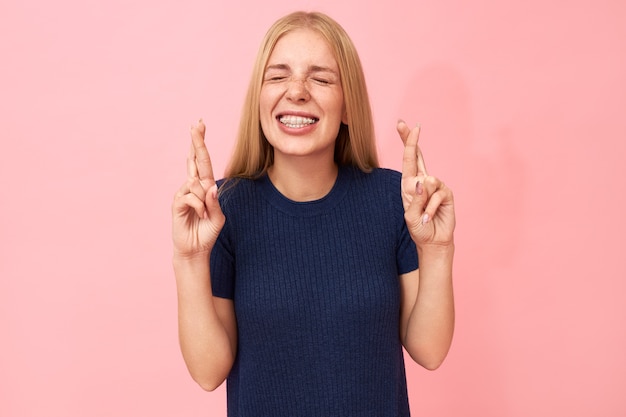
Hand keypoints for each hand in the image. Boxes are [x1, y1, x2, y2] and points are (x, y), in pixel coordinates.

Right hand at [172, 120, 224, 257]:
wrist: (195, 250)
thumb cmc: (207, 232)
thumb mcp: (218, 217)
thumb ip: (215, 202)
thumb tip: (210, 185)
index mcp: (205, 186)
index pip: (203, 161)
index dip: (201, 143)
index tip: (200, 125)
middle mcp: (193, 186)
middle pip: (195, 160)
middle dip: (197, 141)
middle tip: (197, 123)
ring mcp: (183, 193)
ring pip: (197, 183)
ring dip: (205, 200)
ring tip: (204, 215)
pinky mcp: (177, 203)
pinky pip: (191, 196)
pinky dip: (200, 206)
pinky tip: (200, 215)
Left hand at [397, 120, 454, 247]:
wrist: (433, 241)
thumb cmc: (419, 228)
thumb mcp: (411, 216)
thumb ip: (415, 199)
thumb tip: (423, 181)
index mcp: (409, 185)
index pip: (407, 160)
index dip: (407, 142)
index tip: (404, 126)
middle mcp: (422, 182)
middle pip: (418, 156)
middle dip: (411, 140)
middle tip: (408, 124)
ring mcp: (435, 186)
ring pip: (428, 182)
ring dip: (424, 202)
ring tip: (423, 216)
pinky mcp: (446, 193)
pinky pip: (437, 195)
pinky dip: (430, 208)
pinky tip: (429, 218)